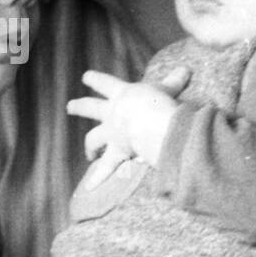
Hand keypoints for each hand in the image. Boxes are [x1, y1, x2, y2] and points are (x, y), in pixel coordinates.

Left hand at [68, 66, 187, 188]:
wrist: (152, 123)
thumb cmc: (158, 102)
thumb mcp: (166, 88)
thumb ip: (173, 80)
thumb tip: (186, 68)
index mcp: (121, 95)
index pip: (105, 83)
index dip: (95, 80)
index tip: (85, 77)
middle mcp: (111, 114)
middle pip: (90, 108)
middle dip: (80, 107)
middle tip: (69, 107)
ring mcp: (111, 134)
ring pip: (93, 138)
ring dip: (90, 146)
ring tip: (88, 153)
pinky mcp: (117, 152)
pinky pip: (106, 167)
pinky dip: (98, 178)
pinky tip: (89, 188)